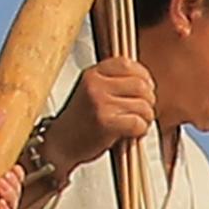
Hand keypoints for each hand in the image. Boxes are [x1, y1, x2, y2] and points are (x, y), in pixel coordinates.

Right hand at [56, 50, 159, 170]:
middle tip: (144, 110)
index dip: (143, 76)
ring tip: (137, 123)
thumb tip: (146, 81)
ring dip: (146, 117)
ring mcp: (100, 103)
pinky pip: (138, 122)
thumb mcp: (92, 91)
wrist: (59, 144)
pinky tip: (132, 133)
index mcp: (92, 74)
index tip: (146, 87)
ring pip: (143, 105)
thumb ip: (114, 82)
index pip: (126, 63)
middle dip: (148, 100)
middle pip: (140, 84)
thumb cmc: (79, 121)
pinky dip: (141, 130)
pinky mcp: (106, 122)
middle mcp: (95, 85)